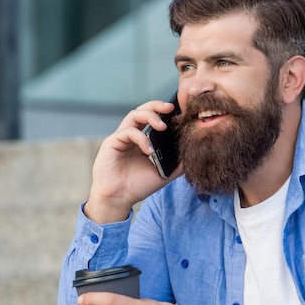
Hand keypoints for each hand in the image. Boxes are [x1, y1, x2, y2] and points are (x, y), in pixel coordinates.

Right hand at [84, 100, 182, 223]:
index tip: (179, 113)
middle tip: (171, 107)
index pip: (153, 119)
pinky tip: (149, 150)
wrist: (118, 199)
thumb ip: (177, 163)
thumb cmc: (137, 186)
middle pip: (143, 110)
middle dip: (157, 105)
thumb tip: (193, 154)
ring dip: (150, 116)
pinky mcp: (112, 142)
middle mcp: (131, 136)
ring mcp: (121, 137)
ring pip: (134, 115)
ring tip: (162, 126)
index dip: (164, 113)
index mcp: (142, 140)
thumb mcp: (163, 173)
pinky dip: (141, 138)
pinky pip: (128, 132)